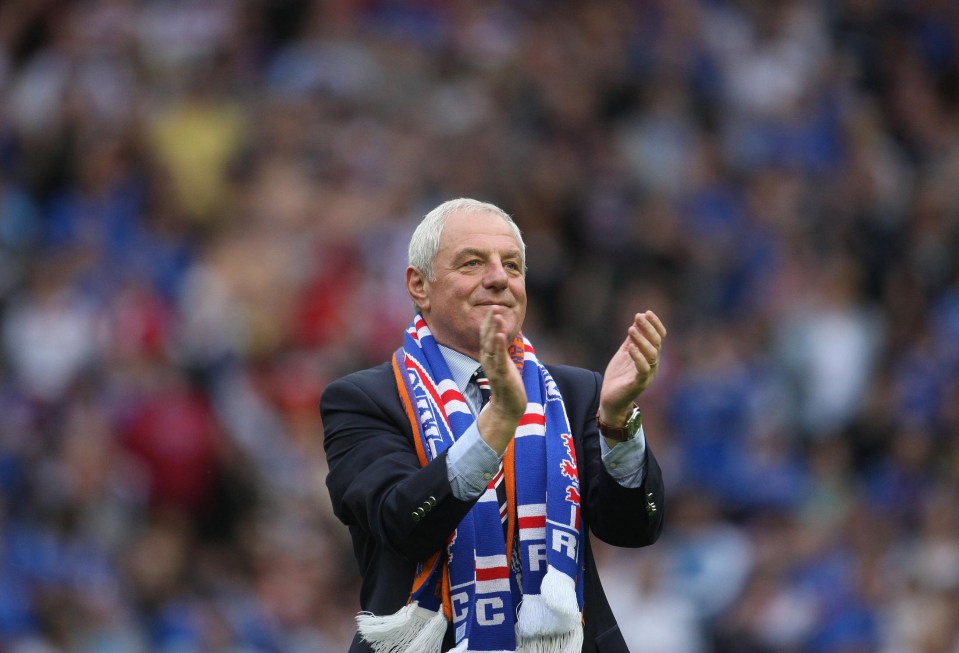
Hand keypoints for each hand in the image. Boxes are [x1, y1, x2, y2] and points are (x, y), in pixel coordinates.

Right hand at [476, 309, 526, 453]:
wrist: (508, 409)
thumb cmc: (507, 385)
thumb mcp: (503, 364)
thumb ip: (500, 351)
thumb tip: (501, 337)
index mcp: (488, 357)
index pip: (486, 336)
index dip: (489, 322)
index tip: (493, 307)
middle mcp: (488, 361)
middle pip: (487, 338)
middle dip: (490, 322)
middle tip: (494, 306)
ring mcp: (494, 368)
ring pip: (492, 346)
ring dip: (494, 329)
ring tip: (497, 315)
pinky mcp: (502, 376)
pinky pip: (499, 359)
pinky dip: (499, 346)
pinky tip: (501, 335)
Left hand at [599, 310, 666, 424]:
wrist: (611, 399)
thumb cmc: (619, 376)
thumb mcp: (625, 353)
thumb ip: (632, 339)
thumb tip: (637, 320)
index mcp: (650, 356)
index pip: (659, 337)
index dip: (655, 324)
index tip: (646, 312)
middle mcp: (653, 364)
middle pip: (657, 343)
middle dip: (648, 328)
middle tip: (638, 316)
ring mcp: (647, 374)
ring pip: (651, 354)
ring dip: (642, 340)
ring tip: (631, 329)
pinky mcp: (638, 384)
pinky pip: (642, 369)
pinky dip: (637, 357)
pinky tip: (630, 347)